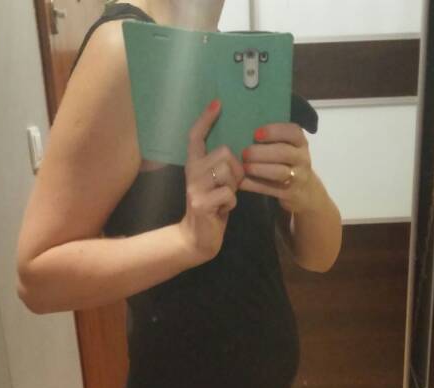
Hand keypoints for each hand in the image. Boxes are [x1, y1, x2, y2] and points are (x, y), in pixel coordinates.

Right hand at [179, 100, 244, 264]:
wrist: (198, 238)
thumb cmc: (212, 208)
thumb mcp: (216, 183)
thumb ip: (222, 167)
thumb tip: (241, 153)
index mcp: (194, 164)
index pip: (196, 136)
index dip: (206, 119)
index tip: (217, 103)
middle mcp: (191, 172)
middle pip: (224, 153)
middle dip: (235, 170)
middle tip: (231, 186)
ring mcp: (194, 187)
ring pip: (227, 172)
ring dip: (234, 187)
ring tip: (225, 198)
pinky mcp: (201, 203)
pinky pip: (228, 193)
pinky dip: (231, 203)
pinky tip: (222, 210)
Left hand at [239, 123, 315, 213]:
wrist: (304, 191)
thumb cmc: (288, 163)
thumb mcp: (288, 147)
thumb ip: (273, 140)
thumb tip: (243, 131)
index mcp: (300, 142)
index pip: (292, 132)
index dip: (274, 131)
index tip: (256, 134)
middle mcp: (302, 158)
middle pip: (284, 153)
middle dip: (262, 152)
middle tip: (245, 153)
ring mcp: (298, 177)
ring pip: (279, 172)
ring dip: (259, 169)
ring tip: (244, 167)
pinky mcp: (289, 193)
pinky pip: (271, 189)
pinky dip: (254, 185)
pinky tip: (242, 182)